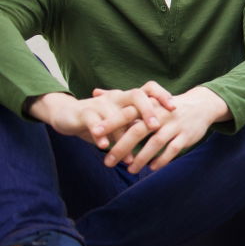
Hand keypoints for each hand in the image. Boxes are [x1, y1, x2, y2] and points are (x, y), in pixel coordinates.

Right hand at [29, 81, 175, 149]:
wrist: (68, 115)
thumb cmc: (103, 120)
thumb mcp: (123, 122)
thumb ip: (140, 126)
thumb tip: (164, 139)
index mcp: (128, 97)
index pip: (149, 89)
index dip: (162, 95)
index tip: (175, 108)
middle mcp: (117, 97)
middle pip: (136, 96)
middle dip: (147, 110)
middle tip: (155, 127)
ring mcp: (100, 103)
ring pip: (116, 114)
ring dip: (123, 135)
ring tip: (130, 155)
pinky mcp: (84, 112)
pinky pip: (94, 122)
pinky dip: (99, 133)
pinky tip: (103, 146)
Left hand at [102, 86, 227, 173]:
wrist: (201, 104)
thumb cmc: (167, 106)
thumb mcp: (147, 99)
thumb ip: (122, 98)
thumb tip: (95, 91)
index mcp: (149, 105)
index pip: (127, 114)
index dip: (112, 123)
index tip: (95, 133)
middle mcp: (161, 115)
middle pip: (139, 131)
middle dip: (122, 147)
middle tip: (107, 162)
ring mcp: (175, 125)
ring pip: (156, 143)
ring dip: (141, 158)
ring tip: (129, 170)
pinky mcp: (187, 135)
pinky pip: (173, 150)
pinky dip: (161, 160)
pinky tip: (151, 167)